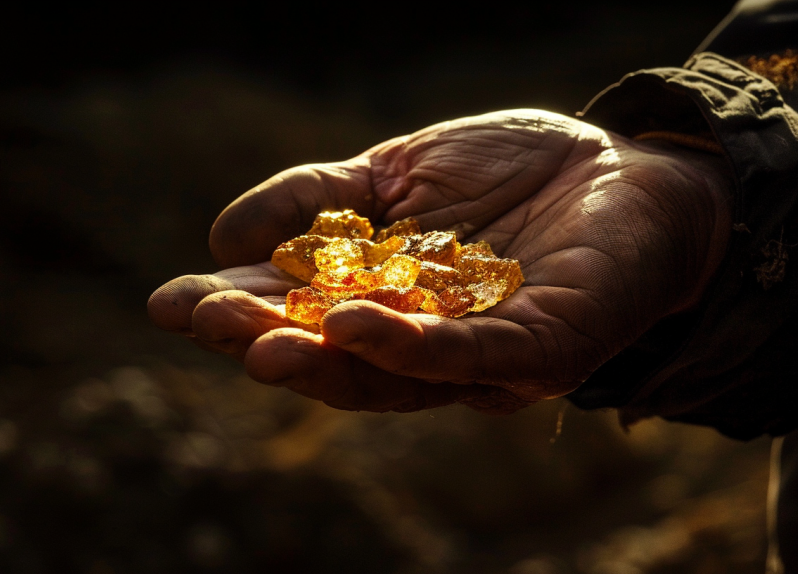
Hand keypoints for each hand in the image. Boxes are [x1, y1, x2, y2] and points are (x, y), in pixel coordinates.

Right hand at [148, 110, 733, 413]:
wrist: (626, 166)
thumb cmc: (508, 175)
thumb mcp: (396, 172)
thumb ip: (316, 200)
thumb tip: (219, 238)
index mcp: (382, 304)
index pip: (299, 317)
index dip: (236, 313)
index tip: (171, 302)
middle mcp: (424, 345)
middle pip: (336, 361)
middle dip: (264, 343)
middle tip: (202, 323)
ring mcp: (484, 356)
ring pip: (395, 376)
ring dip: (324, 361)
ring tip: (261, 343)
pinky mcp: (546, 347)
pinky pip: (475, 358)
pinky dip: (413, 349)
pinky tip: (358, 326)